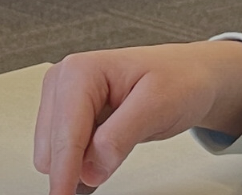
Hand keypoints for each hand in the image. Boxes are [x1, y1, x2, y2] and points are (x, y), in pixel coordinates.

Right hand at [33, 41, 241, 194]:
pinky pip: (63, 153)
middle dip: (77, 164)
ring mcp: (64, 100)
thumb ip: (120, 136)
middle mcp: (64, 82)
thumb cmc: (178, 79)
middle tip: (122, 152)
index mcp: (81, 71)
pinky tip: (104, 160)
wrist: (190, 76)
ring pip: (52, 153)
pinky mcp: (70, 118)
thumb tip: (90, 169)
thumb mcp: (158, 105)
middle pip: (51, 146)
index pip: (65, 132)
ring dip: (79, 163)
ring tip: (123, 142)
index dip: (65, 170)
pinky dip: (82, 163)